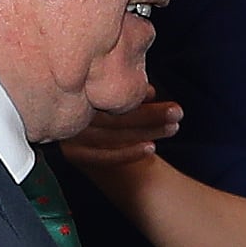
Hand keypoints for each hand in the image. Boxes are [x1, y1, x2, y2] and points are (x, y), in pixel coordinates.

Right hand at [62, 99, 179, 169]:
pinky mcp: (73, 154)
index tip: (155, 93)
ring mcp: (68, 134)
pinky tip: (152, 148)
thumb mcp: (116, 93)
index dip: (131, 94)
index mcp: (75, 89)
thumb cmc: (104, 104)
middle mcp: (68, 110)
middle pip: (113, 114)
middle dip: (149, 114)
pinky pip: (103, 157)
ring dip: (146, 131)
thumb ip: (129, 91)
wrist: (87, 137)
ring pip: (112, 135)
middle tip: (177, 112)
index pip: (105, 92)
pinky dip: (128, 154)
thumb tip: (148, 93)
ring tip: (174, 127)